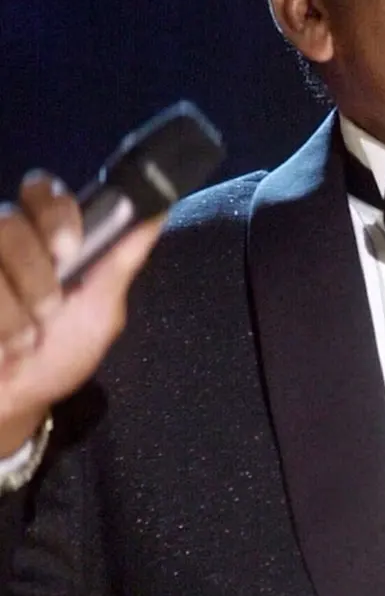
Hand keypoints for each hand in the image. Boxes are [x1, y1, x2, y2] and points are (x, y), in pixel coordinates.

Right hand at [0, 172, 163, 455]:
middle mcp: (4, 242)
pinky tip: (0, 347)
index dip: (54, 214)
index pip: (42, 190)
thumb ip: (122, 260)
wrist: (14, 405)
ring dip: (10, 310)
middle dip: (34, 275)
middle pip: (9, 221)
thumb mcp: (99, 311)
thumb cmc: (59, 354)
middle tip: (48, 310)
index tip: (69, 251)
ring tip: (21, 341)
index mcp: (44, 238)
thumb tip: (158, 210)